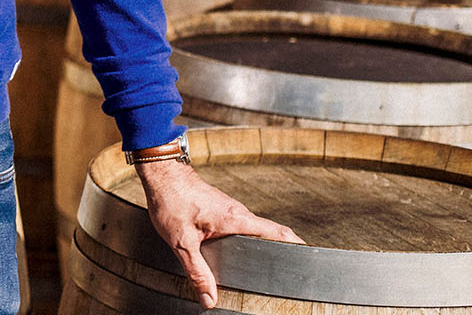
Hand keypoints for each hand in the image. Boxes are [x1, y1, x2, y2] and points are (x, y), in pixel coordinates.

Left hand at [137, 159, 302, 309]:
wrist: (163, 174)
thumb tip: (209, 297)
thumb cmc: (171, 200)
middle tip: (289, 271)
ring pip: (253, 230)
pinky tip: (239, 254)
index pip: (276, 232)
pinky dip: (246, 240)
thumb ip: (197, 272)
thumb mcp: (182, 243)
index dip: (294, 244)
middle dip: (282, 250)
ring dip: (262, 245)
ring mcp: (230, 210)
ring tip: (267, 267)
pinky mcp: (220, 210)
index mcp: (235, 219)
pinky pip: (240, 227)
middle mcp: (238, 213)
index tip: (309, 256)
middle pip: (269, 233)